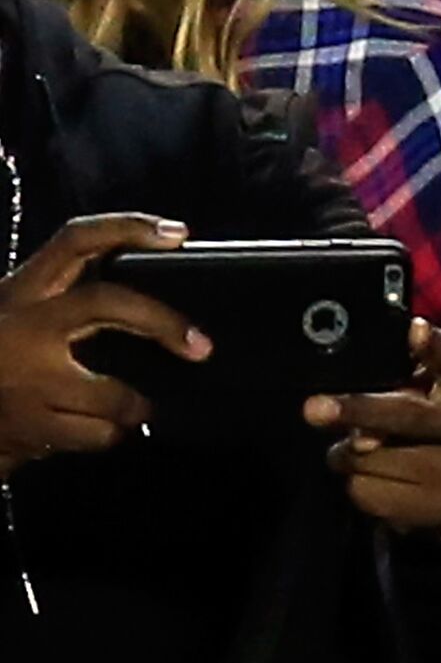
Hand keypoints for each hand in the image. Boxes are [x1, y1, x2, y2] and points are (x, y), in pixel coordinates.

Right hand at [0, 216, 210, 476]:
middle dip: (162, 322)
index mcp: (23, 291)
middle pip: (107, 303)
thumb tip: (152, 284)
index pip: (77, 240)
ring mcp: (28, 382)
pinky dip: (111, 434)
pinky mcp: (31, 430)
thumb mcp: (18, 313)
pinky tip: (107, 430)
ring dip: (137, 404)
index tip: (179, 232)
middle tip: (200, 345)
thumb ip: (66, 299)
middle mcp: (25, 327)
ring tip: (142, 406)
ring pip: (112, 390)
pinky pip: (97, 435)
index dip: (129, 227)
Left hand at [303, 319, 440, 532]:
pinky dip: (355, 481)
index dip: (436, 346)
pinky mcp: (433, 509)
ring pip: (375, 459)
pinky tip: (369, 473)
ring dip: (347, 451)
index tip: (413, 329)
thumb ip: (405, 379)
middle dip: (358, 410)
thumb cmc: (437, 415)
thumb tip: (361, 427)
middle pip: (408, 415)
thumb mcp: (437, 384)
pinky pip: (368, 493)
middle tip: (313, 408)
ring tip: (353, 446)